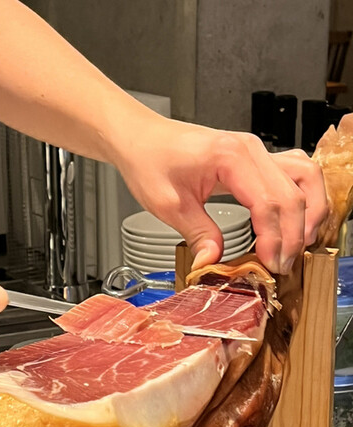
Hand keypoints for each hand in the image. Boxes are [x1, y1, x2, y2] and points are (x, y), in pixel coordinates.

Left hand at [115, 117, 327, 273]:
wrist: (141, 138)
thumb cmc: (151, 161)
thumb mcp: (168, 205)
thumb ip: (197, 234)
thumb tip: (213, 264)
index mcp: (230, 158)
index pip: (268, 203)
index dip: (274, 239)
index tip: (270, 265)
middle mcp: (251, 149)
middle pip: (293, 194)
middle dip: (294, 235)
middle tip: (281, 265)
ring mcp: (257, 151)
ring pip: (305, 178)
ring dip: (309, 212)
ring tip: (298, 244)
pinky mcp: (255, 157)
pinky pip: (295, 172)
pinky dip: (303, 197)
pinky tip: (297, 219)